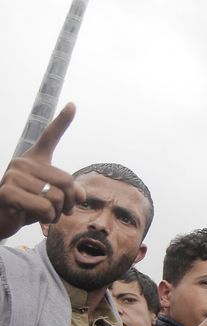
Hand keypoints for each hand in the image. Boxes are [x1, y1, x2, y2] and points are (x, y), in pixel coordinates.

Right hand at [0, 104, 85, 236]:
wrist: (2, 219)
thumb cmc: (28, 207)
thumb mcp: (53, 198)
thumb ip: (69, 192)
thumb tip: (80, 194)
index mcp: (35, 160)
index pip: (49, 137)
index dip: (62, 122)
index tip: (72, 105)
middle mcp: (24, 163)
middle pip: (66, 181)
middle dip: (68, 202)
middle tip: (60, 211)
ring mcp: (14, 175)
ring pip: (56, 197)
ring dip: (55, 213)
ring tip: (43, 214)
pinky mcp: (8, 192)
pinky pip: (44, 207)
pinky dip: (46, 217)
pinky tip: (33, 217)